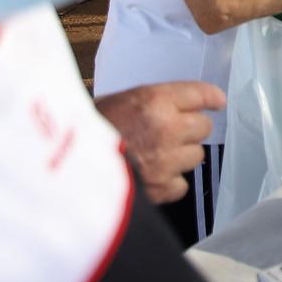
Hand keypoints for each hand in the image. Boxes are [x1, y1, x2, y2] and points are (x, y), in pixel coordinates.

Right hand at [92, 81, 224, 203]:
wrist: (63, 169)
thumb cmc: (83, 133)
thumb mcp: (113, 102)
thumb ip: (147, 104)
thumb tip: (171, 107)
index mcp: (153, 100)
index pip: (199, 94)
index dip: (211, 97)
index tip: (218, 101)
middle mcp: (166, 127)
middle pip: (203, 127)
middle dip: (191, 130)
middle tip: (171, 133)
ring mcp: (166, 160)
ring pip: (196, 156)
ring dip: (181, 156)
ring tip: (157, 156)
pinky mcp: (161, 188)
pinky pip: (182, 184)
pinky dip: (170, 182)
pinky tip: (153, 177)